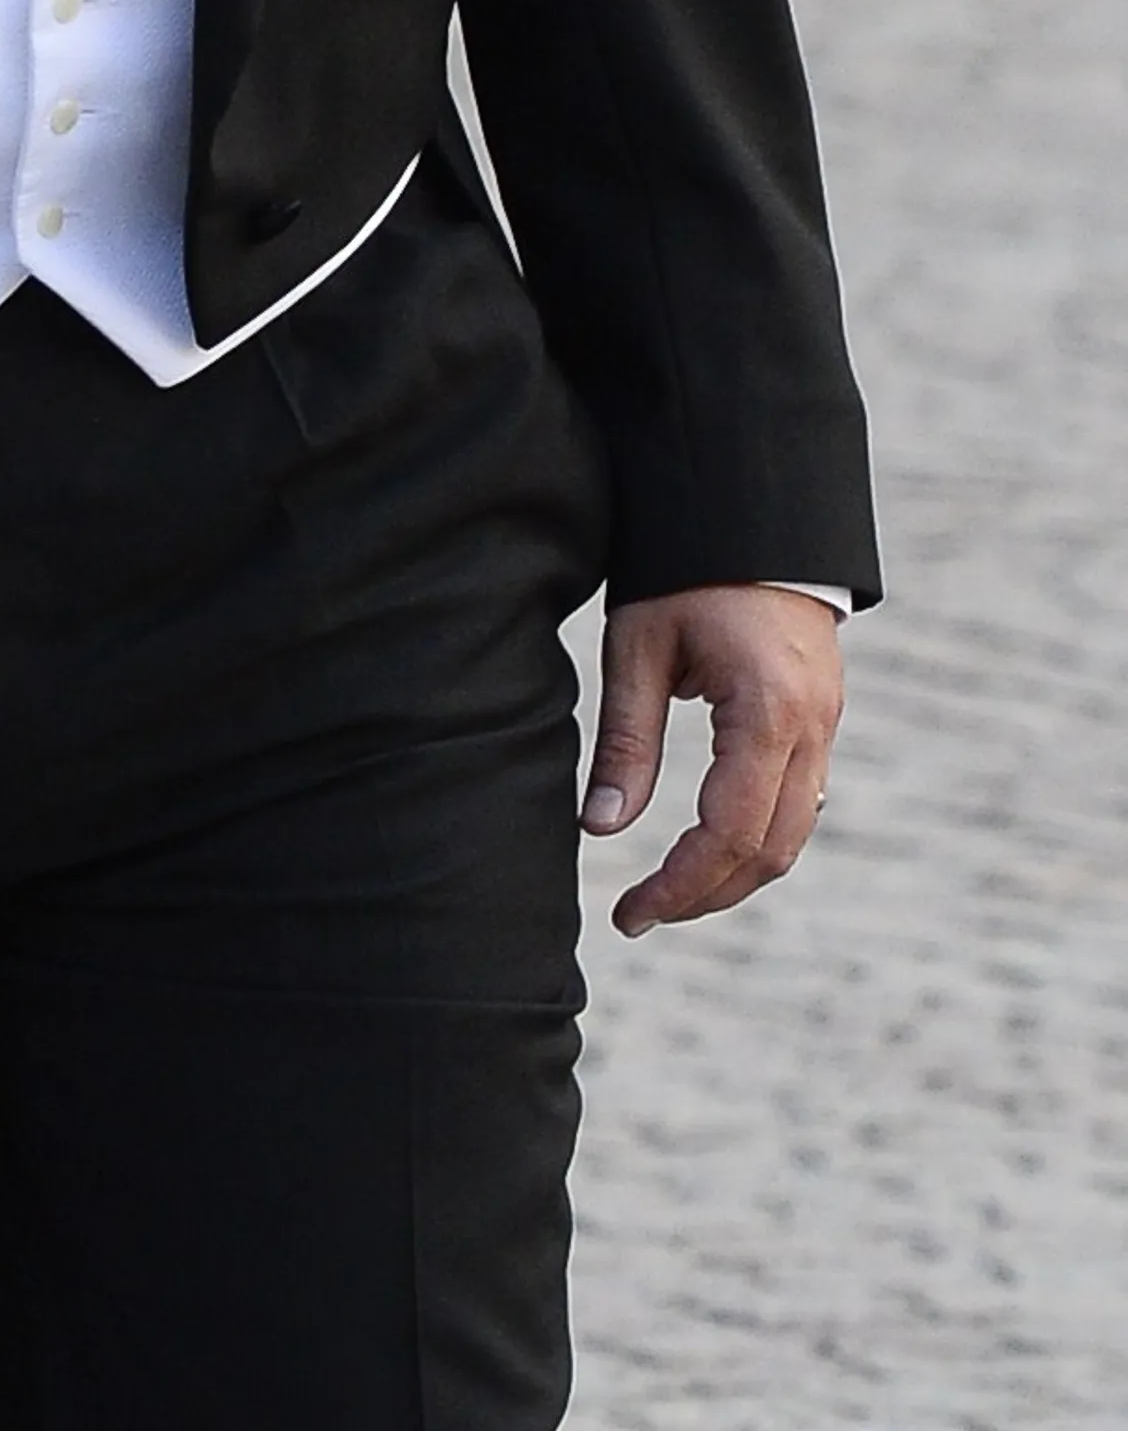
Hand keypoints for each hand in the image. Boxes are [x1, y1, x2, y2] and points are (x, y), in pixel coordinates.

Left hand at [580, 584, 843, 935]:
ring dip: (734, 874)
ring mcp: (828, 725)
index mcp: (767, 712)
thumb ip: (625, 740)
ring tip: (666, 893)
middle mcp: (813, 729)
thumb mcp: (637, 647)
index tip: (631, 913)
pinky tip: (707, 847)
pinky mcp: (823, 719)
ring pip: (793, 834)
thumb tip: (601, 828)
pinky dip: (757, 837)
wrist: (752, 514)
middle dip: (706, 894)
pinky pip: (801, 802)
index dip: (682, 885)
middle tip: (639, 915)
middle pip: (770, 849)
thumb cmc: (683, 570)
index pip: (729, 833)